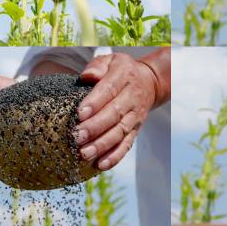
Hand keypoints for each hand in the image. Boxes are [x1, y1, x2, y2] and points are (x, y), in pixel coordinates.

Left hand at [75, 53, 157, 170]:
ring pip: (120, 132)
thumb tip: (87, 77)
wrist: (149, 82)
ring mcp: (135, 116)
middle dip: (95, 127)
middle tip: (77, 137)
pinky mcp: (135, 130)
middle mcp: (132, 97)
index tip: (79, 114)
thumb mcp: (111, 60)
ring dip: (102, 145)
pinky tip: (100, 165)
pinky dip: (115, 156)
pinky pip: (127, 144)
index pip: (109, 90)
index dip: (95, 103)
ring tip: (84, 154)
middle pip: (114, 114)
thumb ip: (97, 66)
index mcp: (124, 77)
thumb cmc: (120, 71)